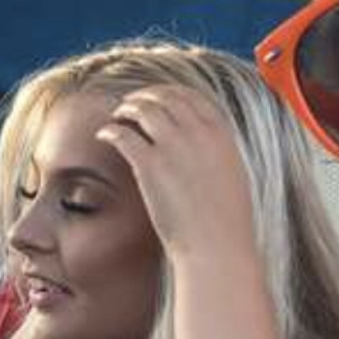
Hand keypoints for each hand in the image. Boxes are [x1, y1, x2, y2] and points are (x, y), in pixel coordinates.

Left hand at [96, 85, 256, 266]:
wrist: (216, 245)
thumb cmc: (226, 221)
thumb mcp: (233, 174)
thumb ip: (218, 151)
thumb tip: (204, 146)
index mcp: (221, 133)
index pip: (192, 97)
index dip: (171, 93)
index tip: (159, 98)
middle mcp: (198, 133)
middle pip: (165, 97)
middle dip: (145, 96)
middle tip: (131, 102)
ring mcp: (174, 146)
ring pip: (143, 109)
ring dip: (127, 108)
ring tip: (118, 115)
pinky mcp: (150, 165)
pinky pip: (123, 134)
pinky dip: (111, 130)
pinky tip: (105, 134)